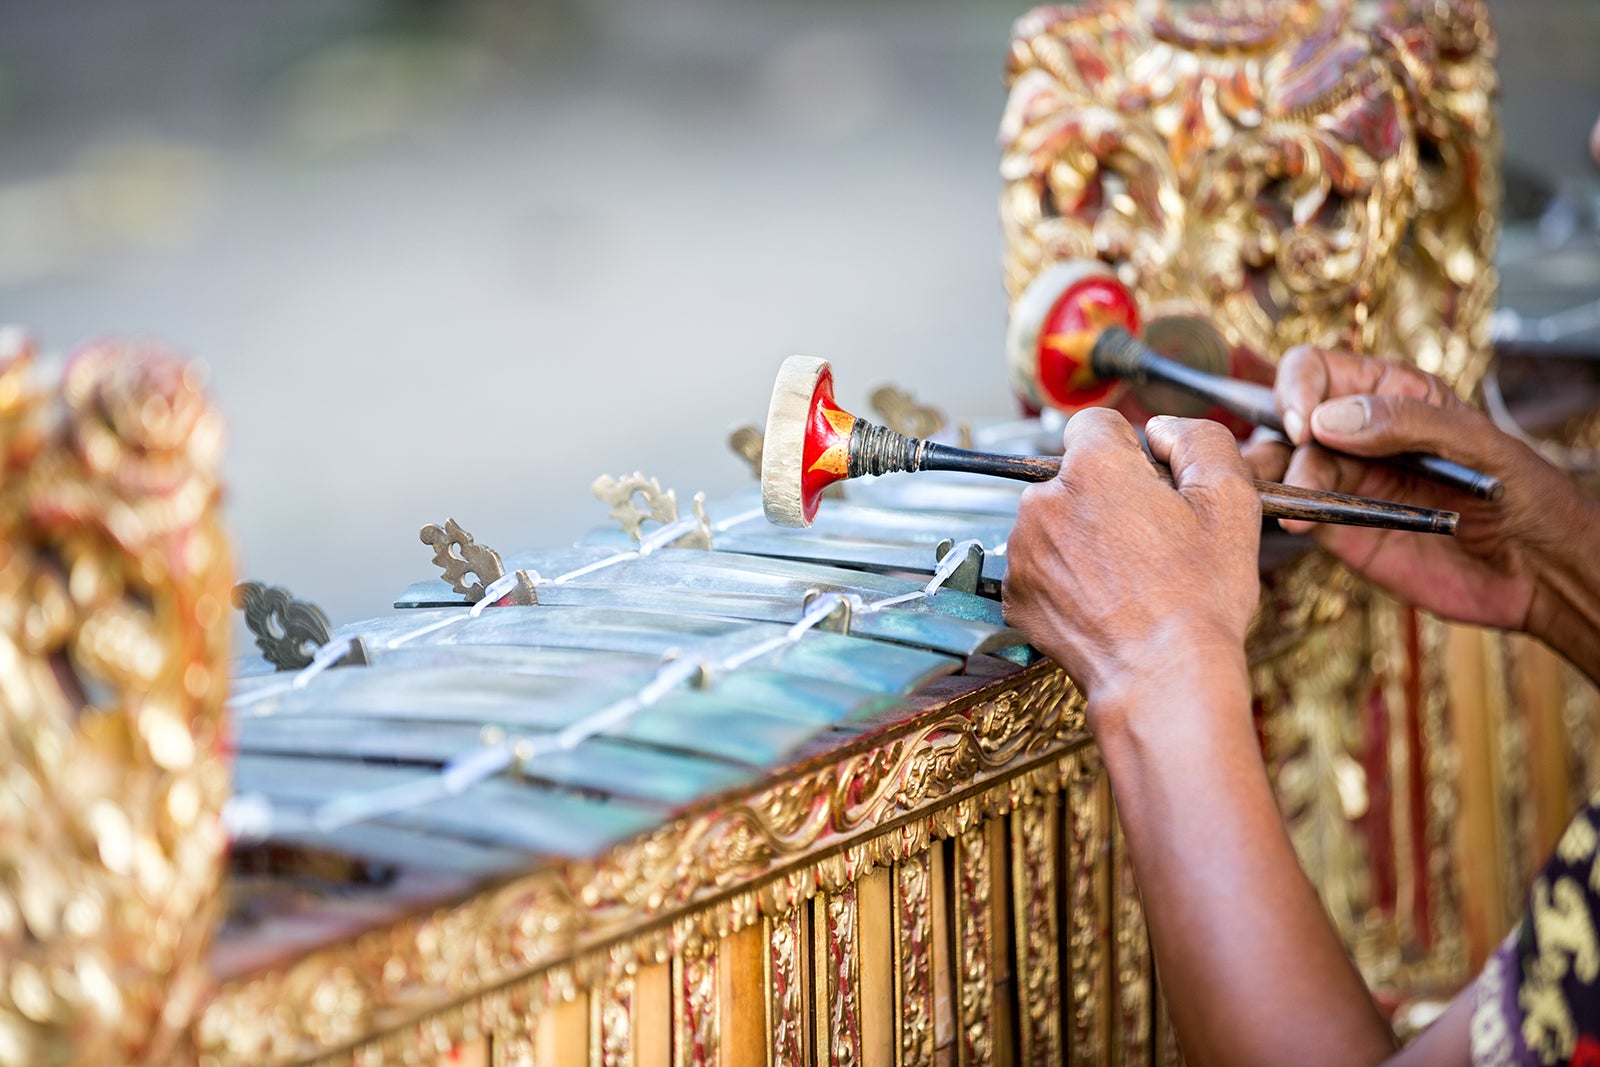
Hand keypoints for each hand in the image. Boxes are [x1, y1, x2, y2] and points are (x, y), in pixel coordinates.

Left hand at [1002, 409, 1260, 723]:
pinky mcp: (1015, 593)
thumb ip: (1199, 441)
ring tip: (1128, 578)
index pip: (1097, 425)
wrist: (1161, 679)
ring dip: (1082, 537)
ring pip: (1055, 521)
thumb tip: (1163, 430)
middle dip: (1106, 497)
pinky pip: (1040, 566)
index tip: (1151, 485)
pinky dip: (1065, 577)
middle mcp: (1043, 501)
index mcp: (1092, 468)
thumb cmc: (1199, 597)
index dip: (1130, 450)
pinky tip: (1103, 602)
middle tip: (1149, 541)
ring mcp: (1022, 550)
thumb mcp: (1230, 501)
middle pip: (1074, 476)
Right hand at [1249, 345, 1599, 635]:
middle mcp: (1357, 435)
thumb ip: (1406, 422)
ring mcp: (1344, 482)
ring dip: (1269, 474)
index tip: (1305, 425)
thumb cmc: (1525, 496)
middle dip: (1276, 435)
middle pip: (1286, 417)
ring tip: (1280, 494)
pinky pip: (1297, 511)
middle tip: (1289, 464)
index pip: (1317, 370)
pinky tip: (1295, 520)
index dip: (1298, 389)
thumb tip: (1327, 419)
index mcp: (1390, 394)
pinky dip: (1284, 512)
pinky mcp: (1339, 529)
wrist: (1540, 574)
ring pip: (1280, 465)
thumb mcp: (1478, 444)